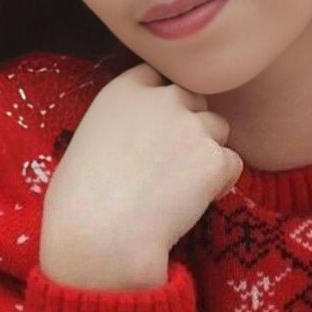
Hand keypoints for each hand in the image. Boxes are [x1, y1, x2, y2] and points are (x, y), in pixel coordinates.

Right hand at [39, 62, 243, 288]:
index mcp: (123, 90)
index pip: (157, 76)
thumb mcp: (87, 142)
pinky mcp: (213, 158)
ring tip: (182, 187)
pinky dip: (220, 181)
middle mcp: (162, 99)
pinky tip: (194, 203)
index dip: (162, 102)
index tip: (157, 128)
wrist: (99, 235)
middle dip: (189, 125)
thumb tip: (140, 140)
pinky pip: (232, 163)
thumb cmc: (79, 201)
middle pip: (194, 99)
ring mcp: (191, 126)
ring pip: (218, 129)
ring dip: (207, 152)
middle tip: (172, 163)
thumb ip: (120, 126)